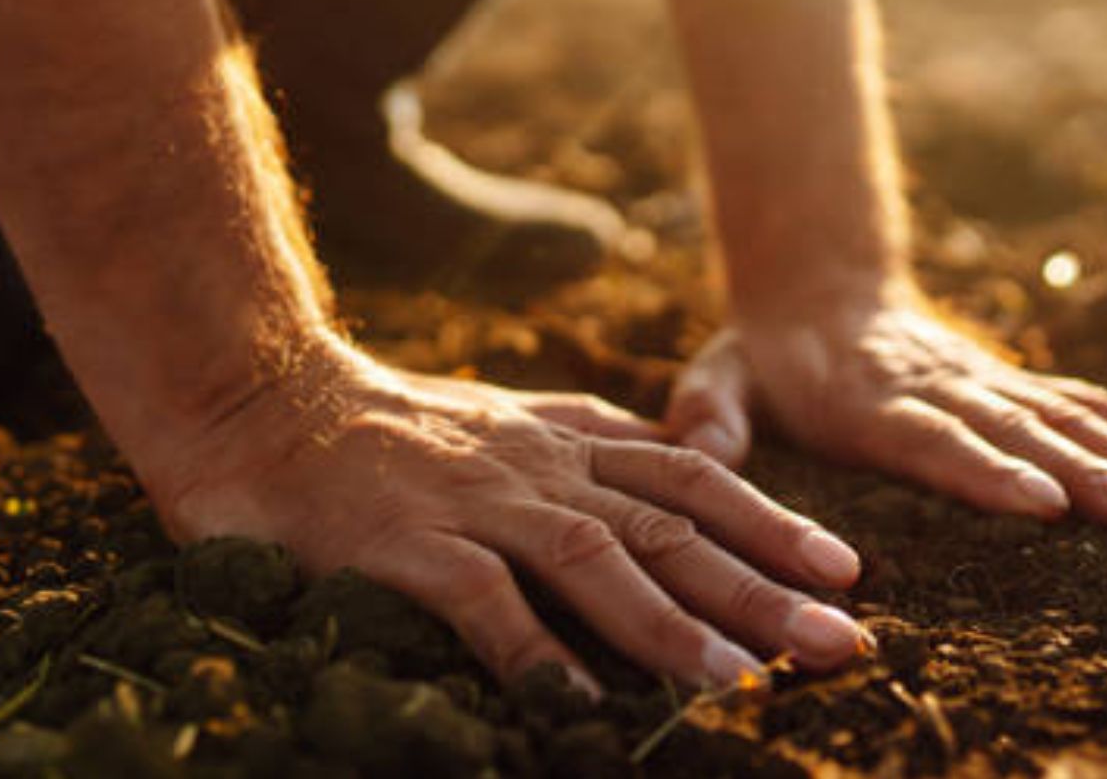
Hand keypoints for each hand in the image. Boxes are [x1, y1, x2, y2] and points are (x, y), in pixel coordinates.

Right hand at [139, 342, 868, 694]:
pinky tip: (580, 709)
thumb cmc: (384, 426)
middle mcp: (536, 467)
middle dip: (763, 585)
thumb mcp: (507, 420)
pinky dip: (534, 652)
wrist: (261, 397)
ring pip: (594, 558)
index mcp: (563, 440)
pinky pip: (482, 602)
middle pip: (671, 524)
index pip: (691, 476)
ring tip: (740, 683)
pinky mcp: (405, 542)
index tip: (846, 568)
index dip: (773, 522)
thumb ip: (588, 442)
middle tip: (841, 640)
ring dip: (670, 624)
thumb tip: (679, 468)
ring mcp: (473, 502)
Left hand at [663, 299, 1106, 526]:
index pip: (934, 439)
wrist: (817, 290)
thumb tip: (698, 445)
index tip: (1043, 503)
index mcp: (870, 400)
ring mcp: (985, 384)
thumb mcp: (717, 376)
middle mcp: (940, 389)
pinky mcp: (1012, 386)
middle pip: (1019, 432)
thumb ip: (711, 411)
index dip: (986, 471)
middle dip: (1087, 471)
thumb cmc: (764, 358)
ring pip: (1068, 417)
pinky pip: (1086, 408)